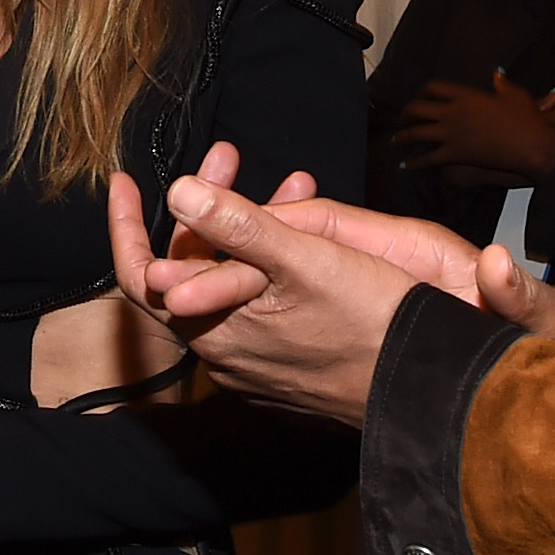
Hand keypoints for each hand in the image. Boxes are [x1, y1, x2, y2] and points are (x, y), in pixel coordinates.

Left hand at [108, 153, 554, 423]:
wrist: (429, 395)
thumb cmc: (373, 325)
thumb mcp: (304, 261)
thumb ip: (239, 225)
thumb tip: (179, 191)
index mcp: (215, 328)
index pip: (142, 275)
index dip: (127, 225)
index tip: (124, 181)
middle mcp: (226, 354)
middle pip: (193, 270)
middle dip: (211, 207)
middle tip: (232, 158)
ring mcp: (258, 366)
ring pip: (233, 284)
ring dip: (251, 229)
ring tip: (295, 184)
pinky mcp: (290, 369)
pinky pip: (264, 305)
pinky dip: (273, 262)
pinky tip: (308, 232)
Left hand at [404, 71, 554, 182]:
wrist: (530, 143)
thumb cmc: (526, 119)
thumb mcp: (514, 95)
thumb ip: (501, 84)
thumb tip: (497, 74)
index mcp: (466, 95)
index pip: (434, 88)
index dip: (422, 92)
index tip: (419, 97)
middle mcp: (454, 112)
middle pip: (417, 108)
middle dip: (405, 115)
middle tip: (401, 121)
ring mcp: (452, 133)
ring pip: (416, 133)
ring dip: (402, 138)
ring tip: (396, 142)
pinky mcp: (455, 153)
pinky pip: (427, 159)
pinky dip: (414, 163)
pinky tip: (406, 166)